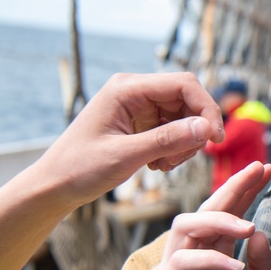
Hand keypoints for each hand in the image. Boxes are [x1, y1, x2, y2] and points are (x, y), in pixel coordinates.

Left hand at [33, 72, 224, 207]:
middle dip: (194, 130)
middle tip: (180, 160)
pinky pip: (174, 129)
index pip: (184, 85)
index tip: (216, 139)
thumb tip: (206, 128)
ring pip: (184, 117)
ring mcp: (138, 106)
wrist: (55, 184)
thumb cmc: (80, 168)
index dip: (206, 108)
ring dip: (183, 143)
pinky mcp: (141, 122)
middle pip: (187, 100)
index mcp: (127, 88)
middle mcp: (135, 91)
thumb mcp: (125, 156)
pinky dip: (175, 148)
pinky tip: (157, 164)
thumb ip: (167, 140)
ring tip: (162, 165)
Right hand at [154, 162, 270, 269]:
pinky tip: (234, 266)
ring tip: (247, 227)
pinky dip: (210, 260)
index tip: (266, 169)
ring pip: (186, 225)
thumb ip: (264, 266)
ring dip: (218, 220)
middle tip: (255, 171)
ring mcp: (180, 268)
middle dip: (232, 187)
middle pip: (208, 208)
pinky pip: (183, 261)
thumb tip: (262, 234)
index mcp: (218, 253)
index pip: (231, 212)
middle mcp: (197, 255)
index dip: (246, 189)